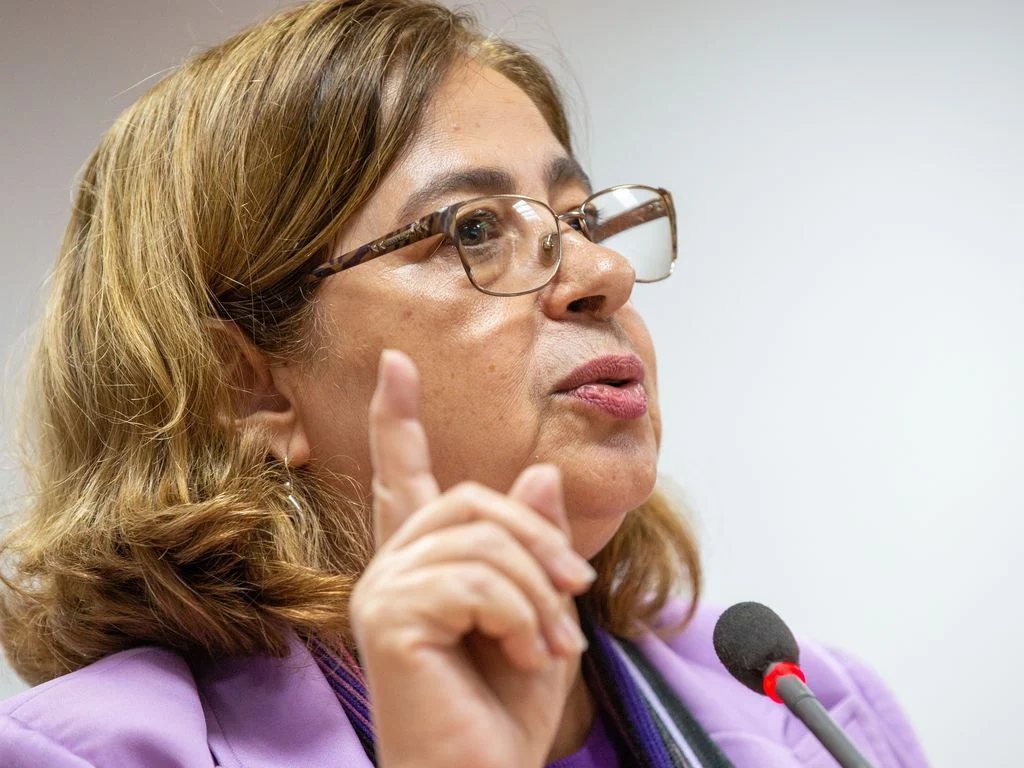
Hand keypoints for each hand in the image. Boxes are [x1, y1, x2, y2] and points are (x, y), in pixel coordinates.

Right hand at [349, 349, 595, 767]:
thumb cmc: (503, 715)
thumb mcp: (541, 617)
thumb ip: (533, 548)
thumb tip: (538, 477)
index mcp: (423, 567)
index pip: (404, 479)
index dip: (400, 420)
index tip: (397, 364)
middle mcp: (391, 571)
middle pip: (470, 499)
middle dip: (537, 542)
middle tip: (576, 599)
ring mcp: (383, 592)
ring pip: (481, 540)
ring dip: (537, 595)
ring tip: (548, 647)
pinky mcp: (388, 618)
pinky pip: (475, 579)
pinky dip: (519, 616)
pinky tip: (523, 655)